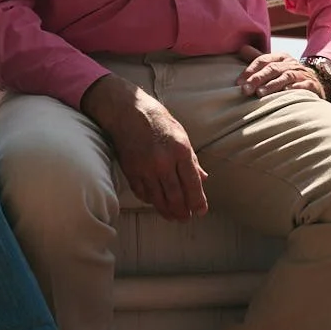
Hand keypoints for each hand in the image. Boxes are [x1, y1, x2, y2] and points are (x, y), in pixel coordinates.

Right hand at [81, 76, 207, 221]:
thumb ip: (191, 160)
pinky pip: (142, 193)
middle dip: (183, 211)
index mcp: (180, 150)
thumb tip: (202, 179)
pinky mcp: (131, 171)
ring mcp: (145, 168)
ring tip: (173, 216)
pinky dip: (150, 201)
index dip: (197, 201)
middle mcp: (163, 162)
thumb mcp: (181, 135)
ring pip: (158, 199)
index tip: (201, 211)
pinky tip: (156, 203)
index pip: (192, 183)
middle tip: (186, 218)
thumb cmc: (158, 121)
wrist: (127, 111)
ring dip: (167, 211)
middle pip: (176, 196)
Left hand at [235, 45, 323, 98]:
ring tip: (260, 94)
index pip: (264, 60)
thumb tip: (241, 48)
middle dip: (258, 79)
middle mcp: (292, 64)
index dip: (250, 70)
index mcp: (281, 57)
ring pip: (286, 77)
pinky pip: (304, 86)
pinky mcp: (312, 85)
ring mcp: (303, 74)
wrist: (314, 83)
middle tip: (245, 90)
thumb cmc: (287, 75)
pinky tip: (286, 93)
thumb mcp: (274, 65)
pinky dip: (295, 89)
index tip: (239, 82)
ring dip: (273, 85)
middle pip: (273, 69)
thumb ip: (258, 58)